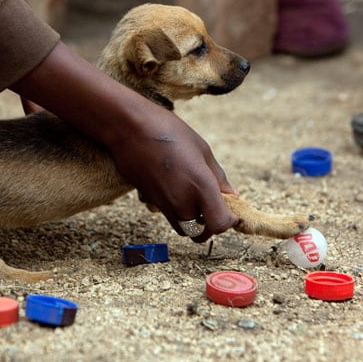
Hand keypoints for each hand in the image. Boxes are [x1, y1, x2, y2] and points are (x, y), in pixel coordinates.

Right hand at [10, 42, 238, 240]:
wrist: (130, 129)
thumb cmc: (169, 132)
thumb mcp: (202, 150)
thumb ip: (219, 177)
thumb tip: (232, 195)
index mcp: (201, 186)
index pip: (219, 224)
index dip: (229, 222)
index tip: (232, 212)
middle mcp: (182, 201)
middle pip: (202, 232)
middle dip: (211, 223)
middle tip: (215, 205)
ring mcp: (164, 204)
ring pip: (184, 228)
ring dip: (194, 220)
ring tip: (196, 197)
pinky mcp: (150, 201)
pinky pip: (170, 216)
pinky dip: (178, 211)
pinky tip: (177, 188)